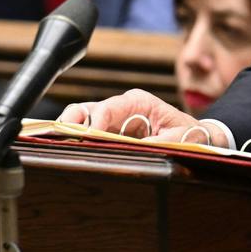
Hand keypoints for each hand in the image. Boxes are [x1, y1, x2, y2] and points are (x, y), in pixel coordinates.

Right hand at [60, 89, 204, 139]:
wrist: (195, 136)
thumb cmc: (188, 134)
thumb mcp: (179, 139)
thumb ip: (160, 144)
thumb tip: (138, 150)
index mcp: (138, 101)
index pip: (108, 108)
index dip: (94, 123)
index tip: (86, 138)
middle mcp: (121, 106)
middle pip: (87, 110)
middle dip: (71, 123)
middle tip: (60, 139)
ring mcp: (112, 117)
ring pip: (81, 119)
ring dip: (68, 131)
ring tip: (55, 144)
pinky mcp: (108, 130)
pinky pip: (85, 131)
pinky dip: (73, 139)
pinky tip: (64, 149)